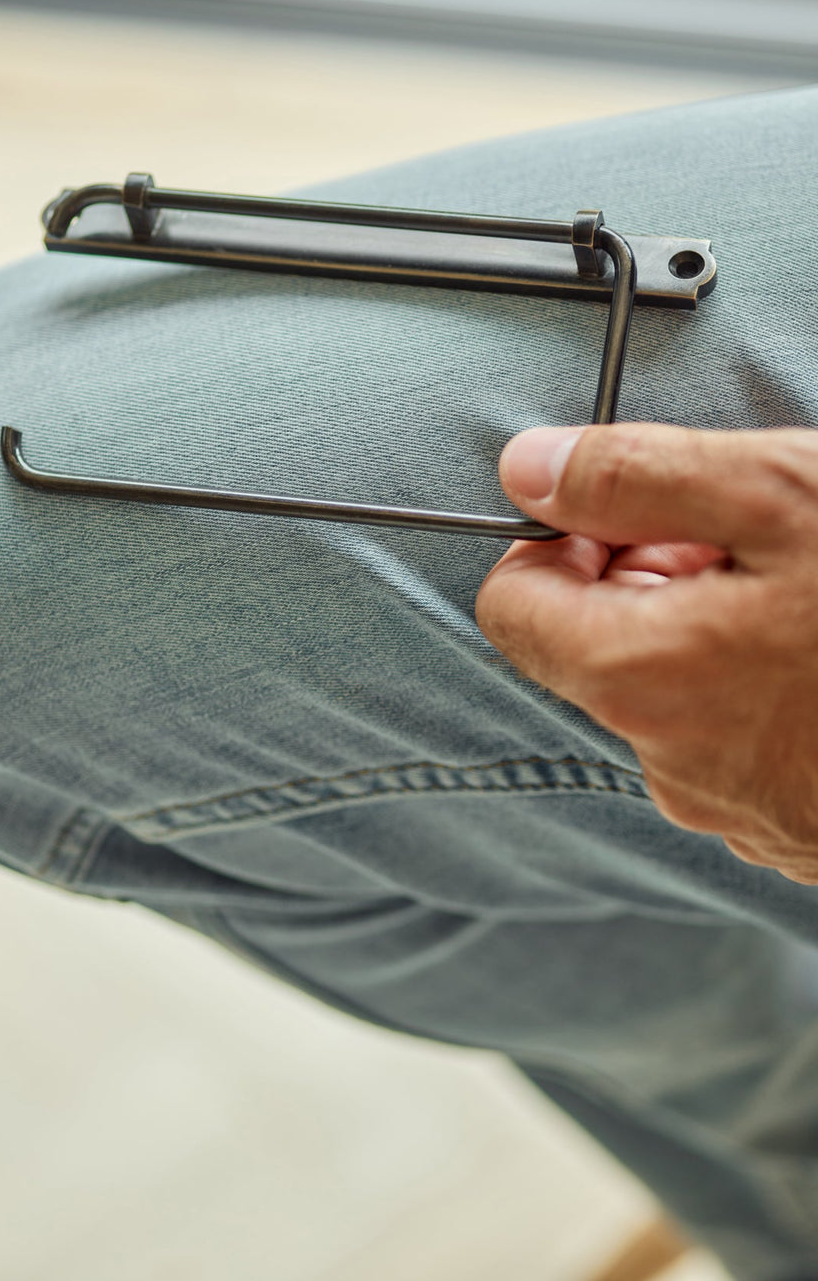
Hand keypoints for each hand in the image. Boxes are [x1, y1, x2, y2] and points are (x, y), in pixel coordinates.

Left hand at [475, 422, 817, 884]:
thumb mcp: (785, 497)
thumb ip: (637, 476)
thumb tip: (529, 467)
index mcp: (643, 678)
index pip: (513, 606)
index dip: (557, 538)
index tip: (625, 509)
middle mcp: (672, 762)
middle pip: (595, 648)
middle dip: (651, 576)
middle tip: (747, 535)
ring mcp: (738, 811)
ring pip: (673, 696)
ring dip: (714, 631)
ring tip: (809, 593)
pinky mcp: (797, 834)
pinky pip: (738, 744)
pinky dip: (764, 690)